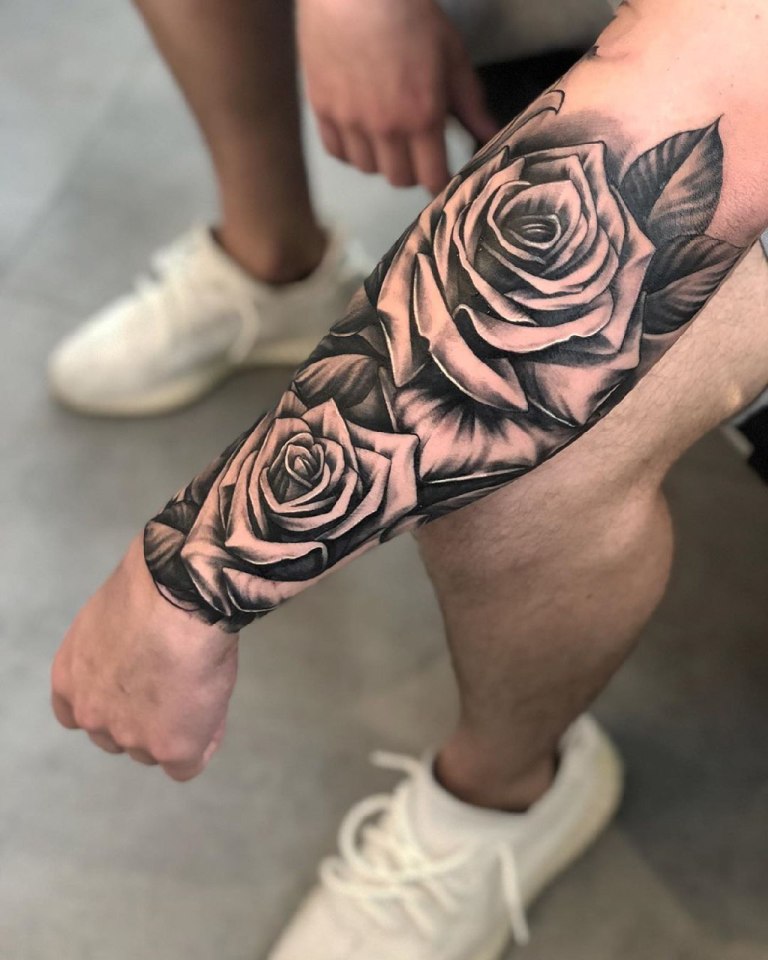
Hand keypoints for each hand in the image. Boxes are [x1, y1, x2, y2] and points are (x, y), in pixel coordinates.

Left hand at [51, 535, 237, 780]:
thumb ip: (115, 651)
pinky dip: (202, 742)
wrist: (180, 597)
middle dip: (143, 718)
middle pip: (118, 736)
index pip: (80, 713)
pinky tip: (214, 715)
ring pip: (153, 750)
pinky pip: (187, 764)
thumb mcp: (114, 619)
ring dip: (175, 729)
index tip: (136, 688)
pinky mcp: (170, 747)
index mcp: (70, 679)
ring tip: (203, 689)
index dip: (111, 704)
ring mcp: (130, 736)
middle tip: (176, 685)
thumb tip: (139, 649)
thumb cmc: (152, 589)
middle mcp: (91, 714)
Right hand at [298, 0, 498, 193]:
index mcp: (421, 116)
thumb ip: (471, 104)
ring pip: (367, 168)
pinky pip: (337, 151)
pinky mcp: (323, 109)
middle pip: (398, 179)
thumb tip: (493, 138)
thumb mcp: (451, 56)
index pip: (431, 178)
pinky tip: (360, 133)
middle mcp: (385, 128)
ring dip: (381, 160)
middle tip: (417, 152)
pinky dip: (351, 150)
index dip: (440, 183)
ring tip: (388, 138)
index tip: (443, 176)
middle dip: (412, 171)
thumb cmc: (410, 16)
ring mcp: (350, 121)